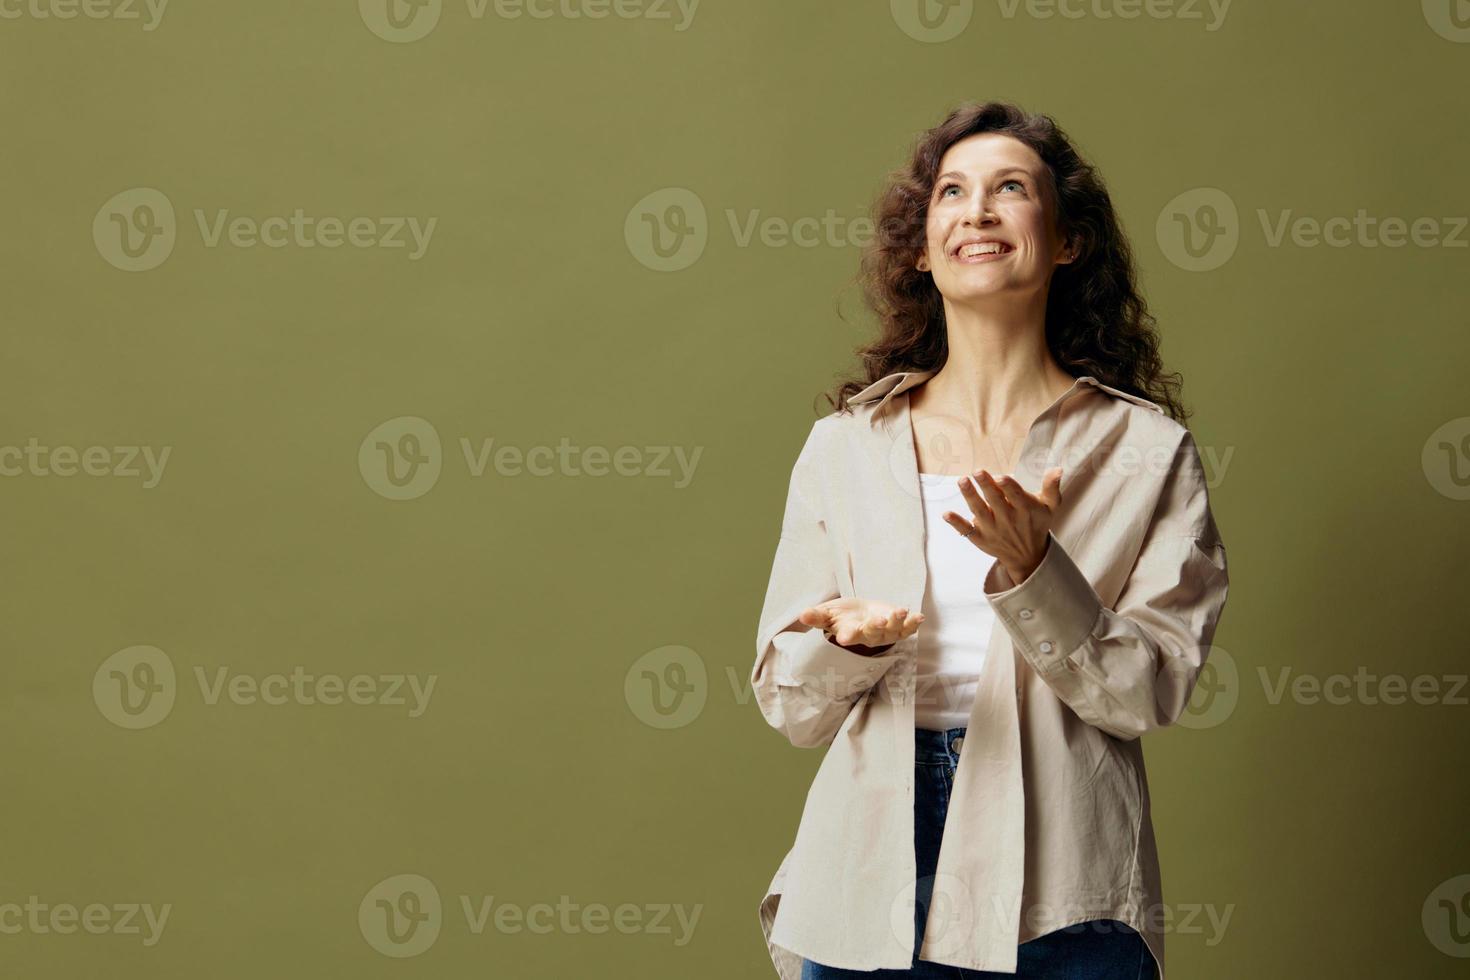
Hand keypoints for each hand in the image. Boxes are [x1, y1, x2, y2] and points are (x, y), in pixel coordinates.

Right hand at [799, 598, 923, 654]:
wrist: (861, 615)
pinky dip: (913, 624)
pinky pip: (907, 629)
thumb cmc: (842, 615)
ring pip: (892, 630)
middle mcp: (869, 635)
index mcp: (850, 633)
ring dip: (897, 621)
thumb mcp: (827, 613)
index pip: (848, 636)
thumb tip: (801, 614)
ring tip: (900, 611)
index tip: (844, 637)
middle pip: (872, 633)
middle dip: (875, 626)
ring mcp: (885, 633)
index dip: (847, 636)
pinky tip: (919, 617)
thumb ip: (816, 616)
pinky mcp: (897, 628)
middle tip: (877, 620)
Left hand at [942, 466, 1062, 584]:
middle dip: (987, 486)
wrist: (1027, 556)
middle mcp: (1008, 520)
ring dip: (970, 496)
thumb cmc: (1037, 523)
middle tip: (977, 471)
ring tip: (962, 480)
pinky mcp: (980, 538)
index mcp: (1025, 509)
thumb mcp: (1050, 506)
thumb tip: (1058, 469)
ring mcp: (993, 530)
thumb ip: (1052, 487)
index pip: (1016, 496)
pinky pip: (967, 531)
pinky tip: (946, 514)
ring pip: (980, 512)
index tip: (1000, 477)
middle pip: (996, 501)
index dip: (1008, 487)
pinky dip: (957, 523)